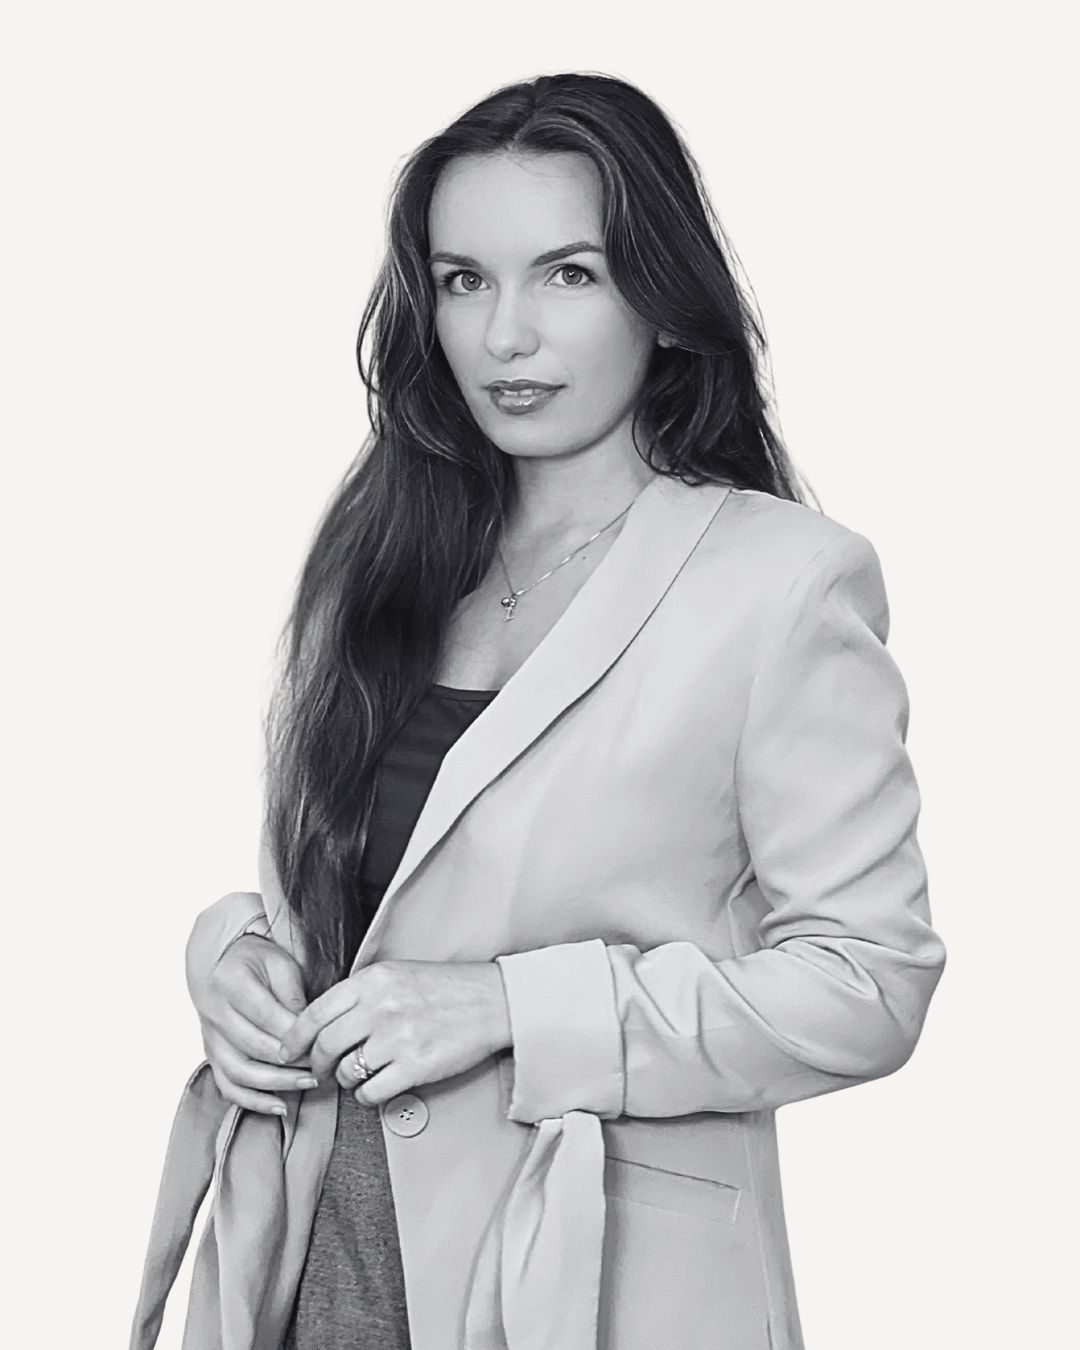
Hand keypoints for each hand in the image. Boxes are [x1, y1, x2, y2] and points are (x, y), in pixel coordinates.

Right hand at [193, 934, 316, 1114]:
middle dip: (290, 1062)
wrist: (227, 964)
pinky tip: (280, 1106)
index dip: (294, 1034)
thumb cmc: (259, 962)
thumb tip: (308, 1032)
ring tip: (308, 1083)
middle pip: (253, 1047)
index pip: (265, 1016)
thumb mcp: (281, 965)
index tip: (320, 1043)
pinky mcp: (211, 1055)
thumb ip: (292, 996)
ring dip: (276, 1084)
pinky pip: (228, 1086)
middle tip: (322, 1066)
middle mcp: (213, 1012)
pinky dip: (252, 1101)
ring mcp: (209, 1037)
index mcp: (230, 983)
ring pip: (240, 1072)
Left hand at [275, 959, 512, 1105]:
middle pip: (324, 1046)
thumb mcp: (395, 975)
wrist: (493, 1001)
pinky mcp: (415, 1066)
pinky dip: (367, 1095)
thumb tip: (319, 1025)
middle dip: (316, 1065)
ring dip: (345, 1080)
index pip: (314, 1013)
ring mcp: (397, 1038)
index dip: (294, 1038)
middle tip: (320, 1072)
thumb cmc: (443, 988)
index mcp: (372, 980)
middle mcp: (380, 1007)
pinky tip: (377, 1086)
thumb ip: (358, 995)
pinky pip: (371, 1092)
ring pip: (346, 1072)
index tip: (289, 1052)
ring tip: (358, 1075)